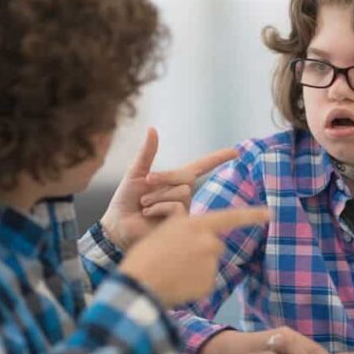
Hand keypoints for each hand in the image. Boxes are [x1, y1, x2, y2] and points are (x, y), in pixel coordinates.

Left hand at [99, 127, 237, 248]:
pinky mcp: (180, 224)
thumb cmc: (126, 200)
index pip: (202, 166)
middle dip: (164, 178)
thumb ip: (147, 153)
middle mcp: (183, 194)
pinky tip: (149, 215)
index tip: (236, 151)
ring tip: (144, 205)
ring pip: (181, 193)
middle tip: (146, 183)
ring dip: (156, 196)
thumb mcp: (136, 173)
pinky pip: (176, 207)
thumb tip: (152, 129)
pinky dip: (157, 208)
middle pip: (185, 178)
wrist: (118, 224)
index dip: (218, 158)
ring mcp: (183, 210)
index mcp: (175, 180)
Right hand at [119, 207, 267, 307]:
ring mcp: (210, 264)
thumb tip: (200, 233)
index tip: (268, 213)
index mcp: (196, 224)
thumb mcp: (164, 232)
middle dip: (202, 250)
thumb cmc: (145, 256)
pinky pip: (205, 282)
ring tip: (172, 272)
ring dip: (197, 268)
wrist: (139, 284)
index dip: (251, 215)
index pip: (231, 217)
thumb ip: (185, 228)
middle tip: (176, 258)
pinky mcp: (208, 283)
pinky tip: (178, 285)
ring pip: (210, 264)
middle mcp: (208, 242)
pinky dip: (195, 284)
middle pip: (215, 245)